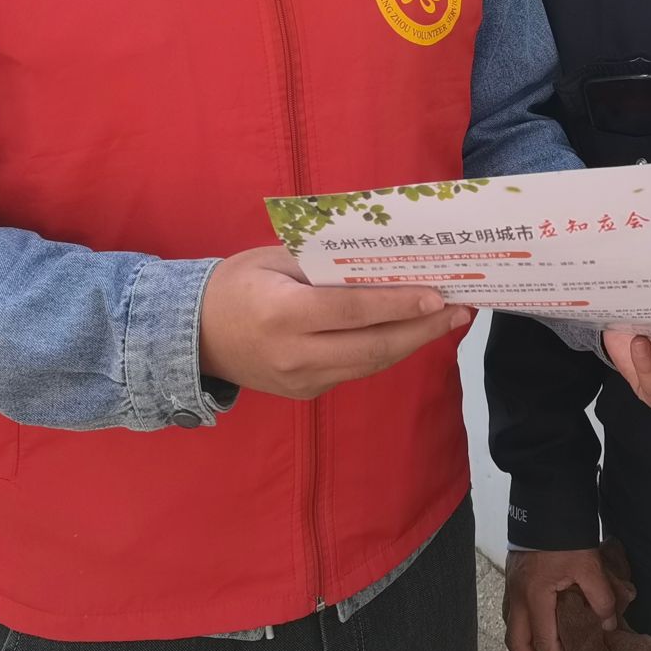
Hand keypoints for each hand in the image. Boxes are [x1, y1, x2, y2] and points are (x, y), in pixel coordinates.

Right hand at [198, 246, 470, 400]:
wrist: (191, 336)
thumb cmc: (235, 284)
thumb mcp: (273, 259)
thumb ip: (323, 262)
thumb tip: (381, 258)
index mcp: (283, 315)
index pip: (353, 311)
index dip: (398, 305)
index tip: (437, 295)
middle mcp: (295, 355)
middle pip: (373, 346)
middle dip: (422, 329)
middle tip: (460, 309)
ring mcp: (301, 381)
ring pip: (370, 364)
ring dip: (412, 342)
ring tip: (447, 321)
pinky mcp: (306, 392)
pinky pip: (355, 370)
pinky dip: (386, 351)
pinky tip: (410, 333)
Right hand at [505, 548, 617, 650]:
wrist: (545, 502)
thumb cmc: (565, 537)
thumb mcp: (589, 566)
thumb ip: (601, 599)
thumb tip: (608, 627)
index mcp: (534, 598)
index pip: (544, 642)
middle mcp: (516, 598)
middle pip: (516, 643)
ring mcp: (511, 588)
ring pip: (512, 629)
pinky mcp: (513, 578)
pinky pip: (513, 615)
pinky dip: (523, 632)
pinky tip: (534, 635)